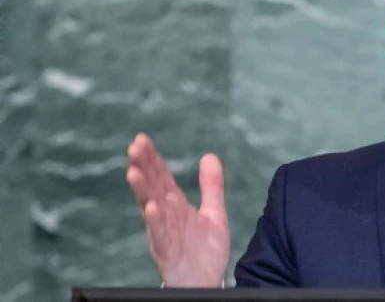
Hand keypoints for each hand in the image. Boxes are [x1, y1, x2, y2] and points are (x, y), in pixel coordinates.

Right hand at [126, 133, 229, 286]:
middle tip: (134, 146)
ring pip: (149, 208)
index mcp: (175, 205)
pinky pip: (159, 235)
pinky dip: (155, 221)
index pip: (161, 177)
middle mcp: (165, 216)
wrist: (208, 282)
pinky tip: (151, 207)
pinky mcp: (168, 252)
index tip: (141, 139)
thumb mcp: (213, 213)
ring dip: (142, 191)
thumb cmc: (205, 251)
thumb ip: (211, 186)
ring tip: (134, 172)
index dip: (152, 158)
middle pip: (152, 187)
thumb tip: (209, 156)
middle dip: (143, 167)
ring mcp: (164, 233)